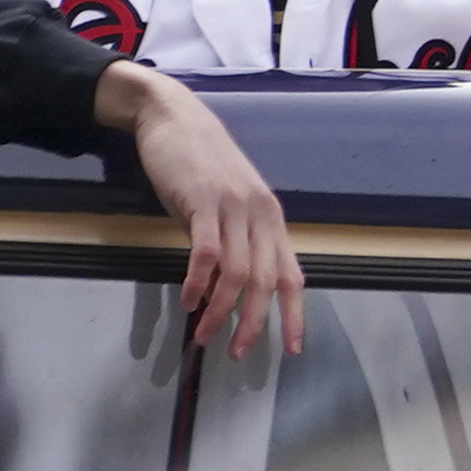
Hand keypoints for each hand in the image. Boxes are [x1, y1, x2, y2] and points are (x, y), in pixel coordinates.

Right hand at [93, 67, 300, 361]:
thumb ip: (236, 240)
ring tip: (203, 336)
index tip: (292, 349)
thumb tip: (233, 286)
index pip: (292, 274)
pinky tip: (189, 301)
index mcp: (271, 219)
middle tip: (238, 353)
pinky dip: (199, 282)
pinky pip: (206, 252)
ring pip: (237, 272)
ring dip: (221, 311)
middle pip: (267, 281)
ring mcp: (233, 207)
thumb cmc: (201, 165)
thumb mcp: (229, 205)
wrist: (175, 118)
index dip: (295, 314)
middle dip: (253, 323)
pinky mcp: (202, 201)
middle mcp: (260, 215)